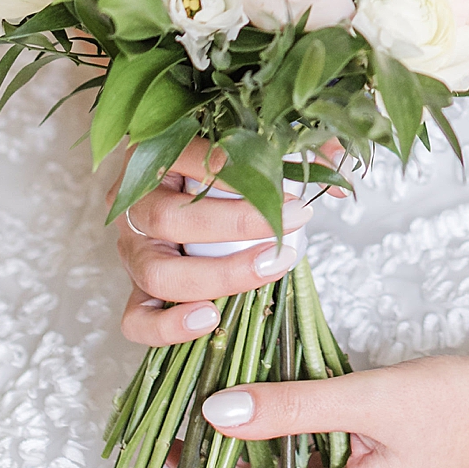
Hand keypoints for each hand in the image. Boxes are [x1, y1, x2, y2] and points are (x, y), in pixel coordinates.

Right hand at [112, 137, 345, 351]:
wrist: (179, 185)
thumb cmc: (218, 161)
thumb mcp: (248, 141)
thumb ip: (293, 144)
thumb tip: (338, 165)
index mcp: (153, 154)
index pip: (186, 158)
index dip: (237, 173)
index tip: (284, 182)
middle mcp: (134, 202)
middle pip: (169, 219)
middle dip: (237, 225)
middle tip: (294, 220)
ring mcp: (130, 249)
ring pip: (157, 272)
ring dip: (220, 275)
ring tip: (271, 266)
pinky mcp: (136, 289)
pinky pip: (137, 319)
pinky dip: (169, 327)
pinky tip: (212, 318)